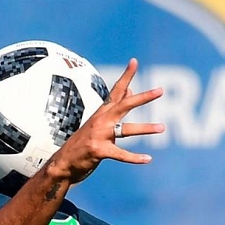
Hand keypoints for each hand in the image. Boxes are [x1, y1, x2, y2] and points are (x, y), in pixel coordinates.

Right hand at [48, 58, 164, 183]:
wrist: (63, 164)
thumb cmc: (83, 143)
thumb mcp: (98, 121)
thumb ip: (114, 106)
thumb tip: (130, 89)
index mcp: (102, 112)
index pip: (116, 90)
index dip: (126, 76)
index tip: (134, 61)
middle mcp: (101, 120)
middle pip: (124, 105)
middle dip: (143, 97)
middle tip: (160, 91)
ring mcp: (99, 135)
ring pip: (126, 129)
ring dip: (145, 128)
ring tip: (162, 127)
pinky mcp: (98, 150)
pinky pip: (121, 154)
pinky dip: (135, 158)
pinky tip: (148, 159)